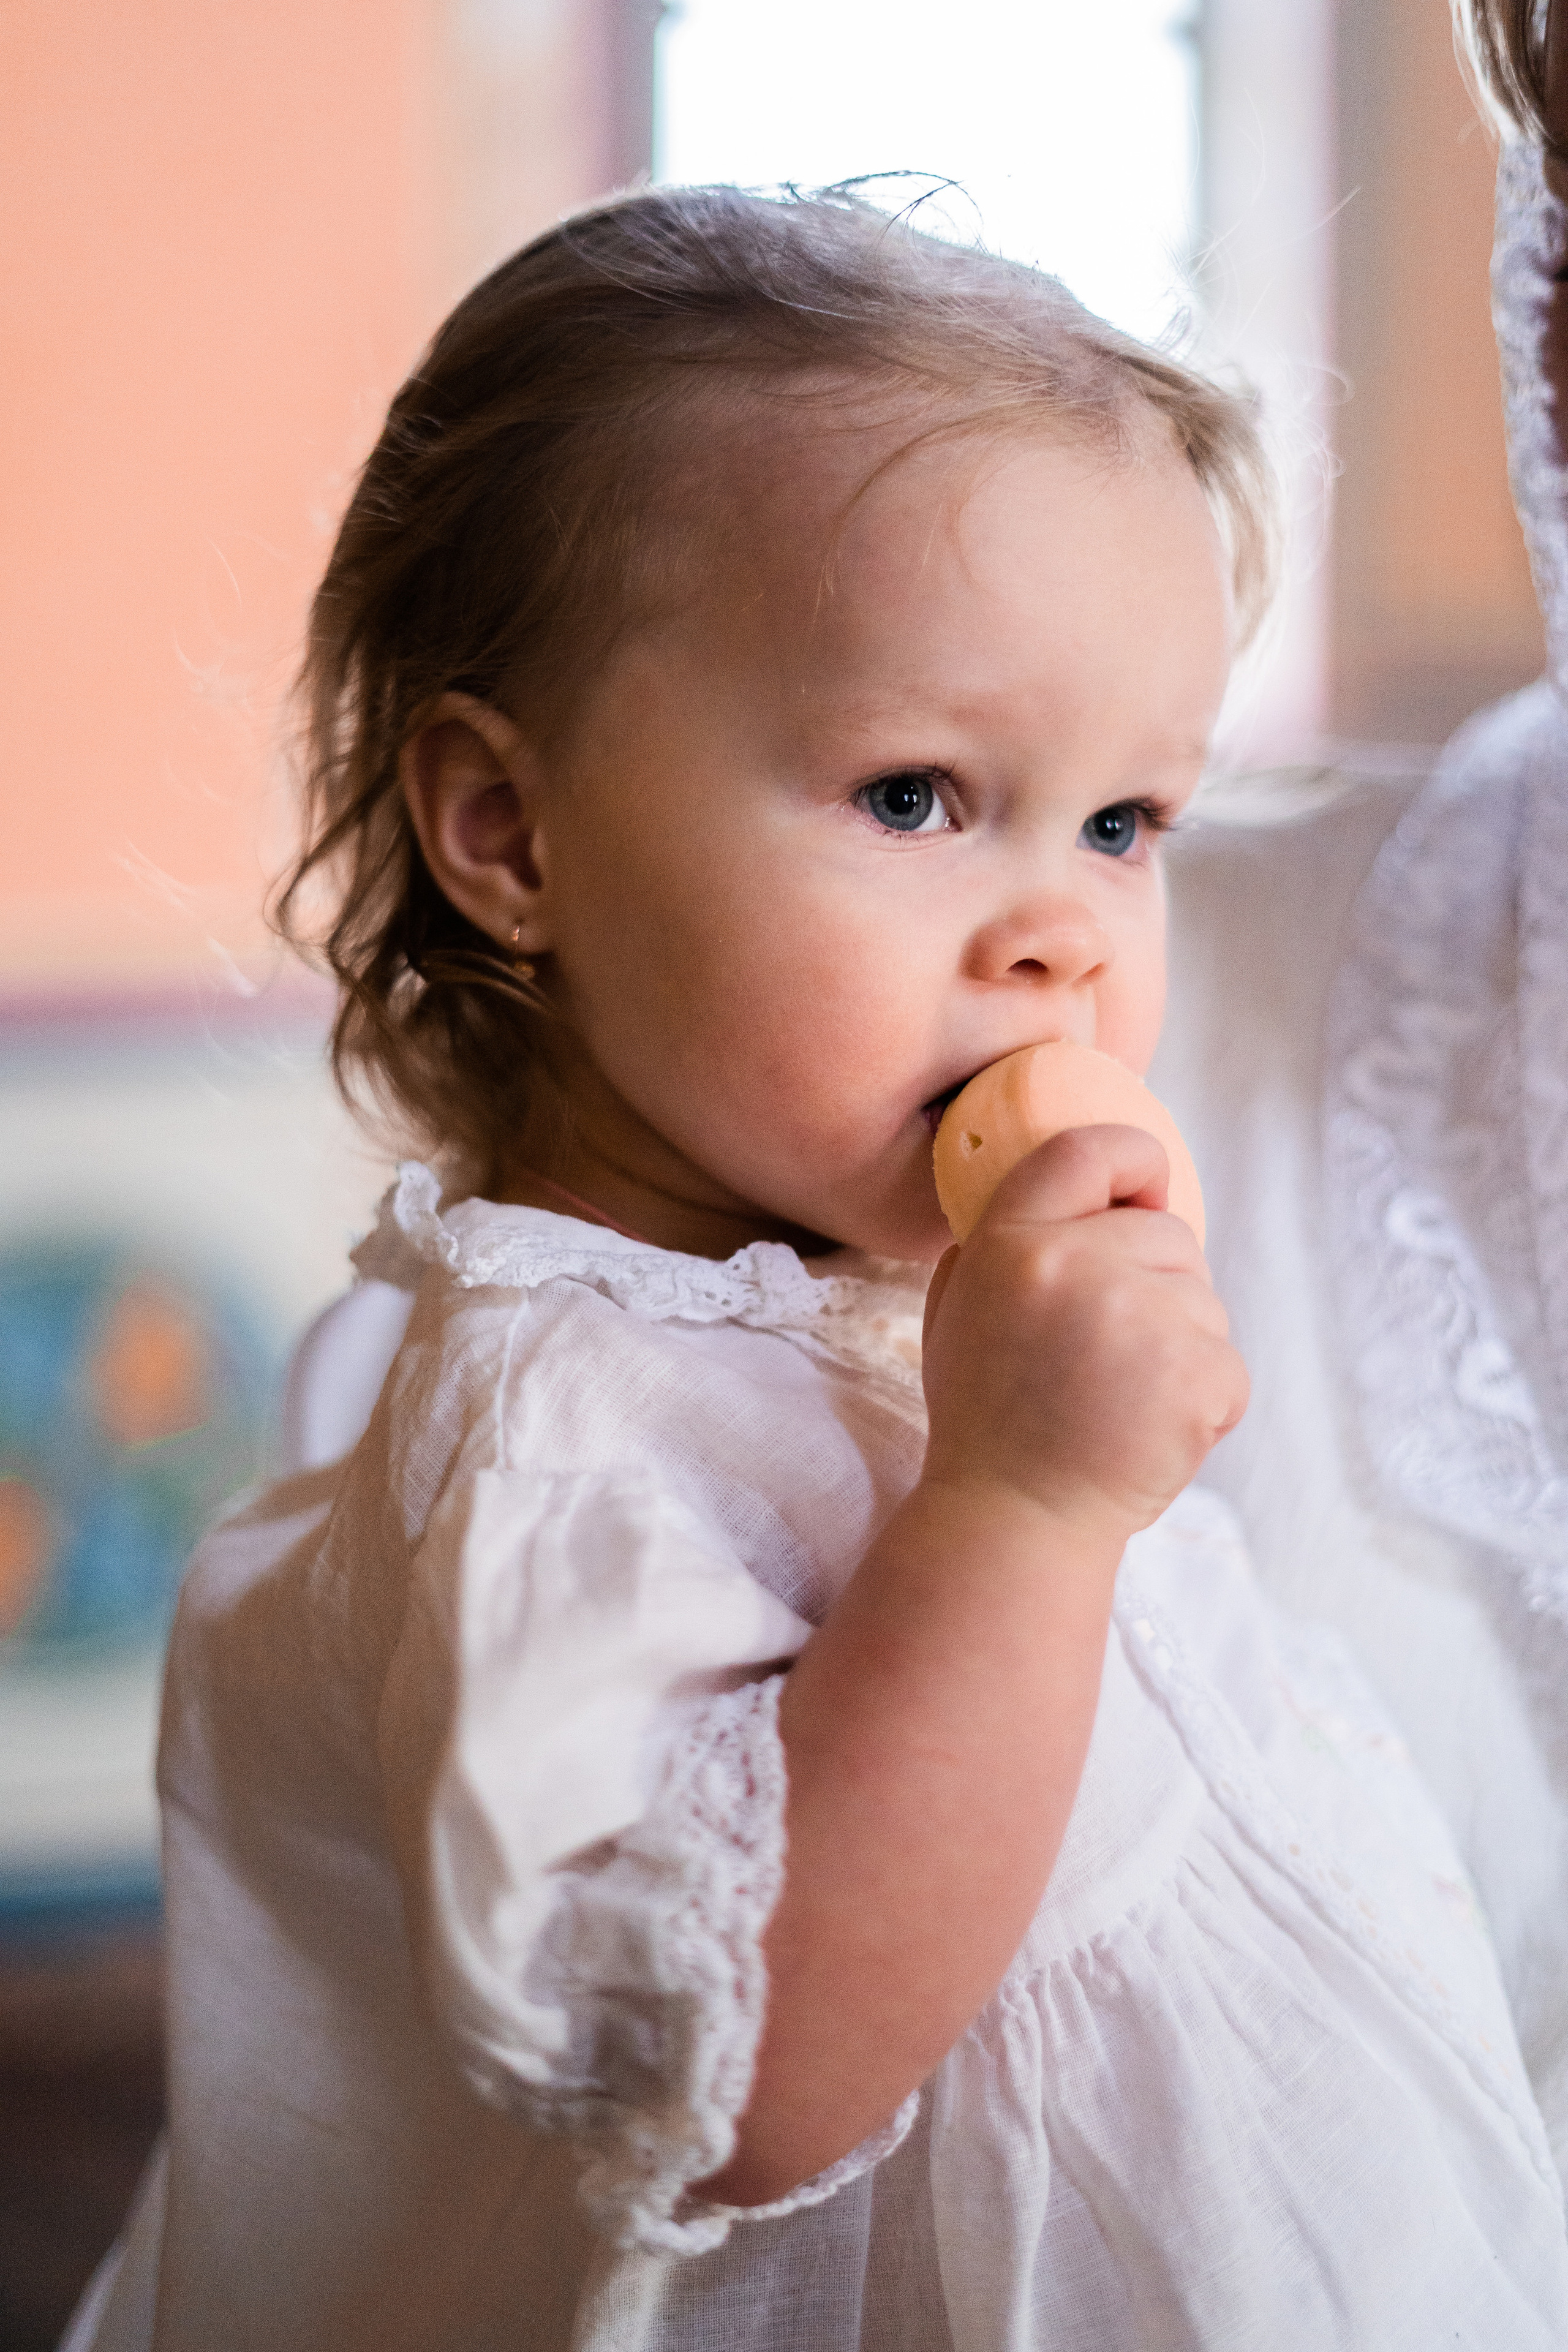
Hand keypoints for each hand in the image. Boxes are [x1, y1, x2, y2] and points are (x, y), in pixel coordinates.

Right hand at [920, 1124, 1247, 1545]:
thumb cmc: (986, 1417)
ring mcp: (1142, 1318)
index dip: (1132, 1162)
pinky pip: (1227, 1364)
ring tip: (1121, 1401)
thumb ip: (996, 1242)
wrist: (1014, 1521)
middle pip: (1168, 1230)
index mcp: (1013, 1241)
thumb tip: (1067, 1194)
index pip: (1091, 1148)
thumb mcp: (956, 1310)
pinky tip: (1149, 1431)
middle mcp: (1077, 1264)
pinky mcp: (1196, 1374)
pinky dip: (1204, 1401)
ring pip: (1203, 1300)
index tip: (1141, 1192)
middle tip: (1106, 1352)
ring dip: (1179, 1345)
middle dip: (1155, 1280)